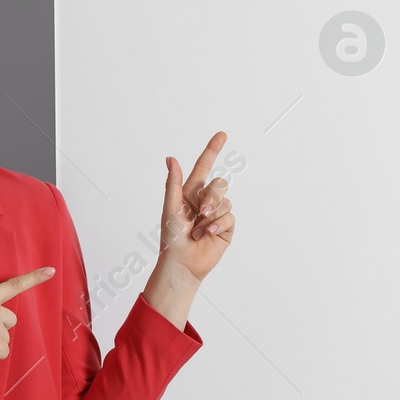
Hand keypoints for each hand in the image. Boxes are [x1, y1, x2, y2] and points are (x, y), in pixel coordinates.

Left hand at [159, 130, 234, 285]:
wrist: (182, 264)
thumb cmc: (171, 238)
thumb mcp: (170, 208)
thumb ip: (173, 183)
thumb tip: (171, 158)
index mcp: (190, 192)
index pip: (204, 167)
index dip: (212, 150)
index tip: (222, 134)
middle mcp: (205, 201)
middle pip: (219, 184)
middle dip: (212, 196)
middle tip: (201, 212)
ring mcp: (217, 214)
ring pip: (225, 201)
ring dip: (211, 215)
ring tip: (198, 230)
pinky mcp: (226, 227)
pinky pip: (229, 217)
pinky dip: (217, 225)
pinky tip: (207, 235)